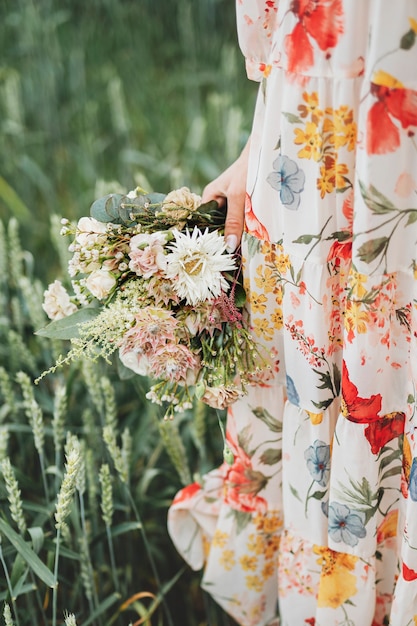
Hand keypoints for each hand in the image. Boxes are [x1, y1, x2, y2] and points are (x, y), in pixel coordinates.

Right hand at [201, 137, 250, 251]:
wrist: (266, 149)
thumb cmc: (247, 169)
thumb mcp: (238, 197)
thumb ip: (233, 221)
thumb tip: (228, 246)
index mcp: (210, 197)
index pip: (204, 222)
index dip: (209, 237)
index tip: (217, 252)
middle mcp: (219, 200)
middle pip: (219, 225)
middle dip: (226, 237)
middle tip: (233, 253)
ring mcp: (233, 201)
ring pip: (234, 223)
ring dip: (240, 232)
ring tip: (244, 247)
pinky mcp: (246, 202)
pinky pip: (245, 219)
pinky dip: (249, 226)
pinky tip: (254, 236)